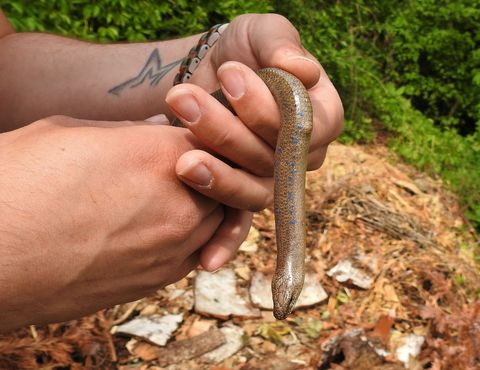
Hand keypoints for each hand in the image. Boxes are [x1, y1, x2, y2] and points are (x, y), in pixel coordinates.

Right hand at [0, 115, 263, 330]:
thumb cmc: (16, 186)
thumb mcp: (70, 133)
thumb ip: (127, 132)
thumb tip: (154, 130)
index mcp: (160, 155)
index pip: (213, 136)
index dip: (203, 131)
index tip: (189, 132)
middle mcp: (181, 204)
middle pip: (223, 179)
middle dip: (209, 168)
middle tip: (182, 164)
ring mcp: (174, 248)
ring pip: (216, 218)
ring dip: (202, 203)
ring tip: (168, 195)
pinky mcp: (159, 281)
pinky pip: (195, 251)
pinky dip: (190, 236)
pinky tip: (159, 227)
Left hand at [165, 14, 343, 266]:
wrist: (207, 74)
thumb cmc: (241, 50)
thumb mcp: (260, 34)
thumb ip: (281, 45)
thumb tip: (301, 71)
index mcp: (319, 115)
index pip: (314, 125)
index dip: (275, 109)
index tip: (230, 76)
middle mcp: (301, 155)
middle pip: (276, 159)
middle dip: (229, 133)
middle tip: (186, 101)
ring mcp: (270, 180)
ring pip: (253, 191)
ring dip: (216, 176)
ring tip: (180, 156)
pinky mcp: (239, 193)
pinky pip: (239, 225)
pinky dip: (224, 243)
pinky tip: (205, 261)